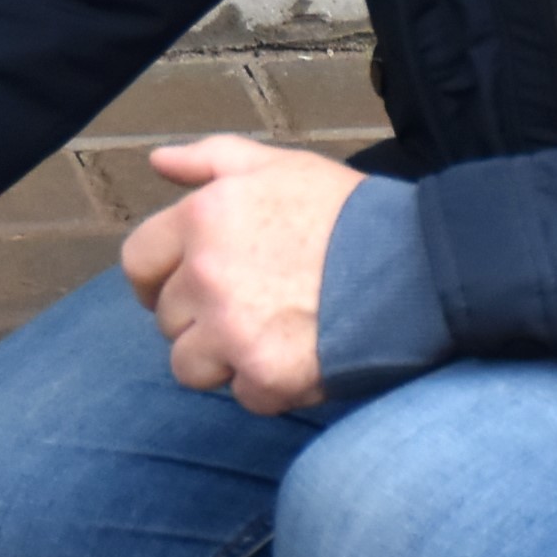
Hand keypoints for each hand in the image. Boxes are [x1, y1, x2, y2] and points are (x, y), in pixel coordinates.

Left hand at [120, 136, 363, 413]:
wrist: (418, 265)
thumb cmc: (348, 213)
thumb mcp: (280, 165)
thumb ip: (211, 160)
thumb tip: (157, 162)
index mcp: (202, 218)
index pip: (138, 262)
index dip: (155, 280)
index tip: (179, 289)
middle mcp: (206, 275)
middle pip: (167, 319)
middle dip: (201, 318)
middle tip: (253, 307)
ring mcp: (232, 329)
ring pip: (191, 366)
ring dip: (225, 360)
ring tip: (274, 336)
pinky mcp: (264, 374)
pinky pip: (243, 395)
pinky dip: (269, 387)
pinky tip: (303, 357)